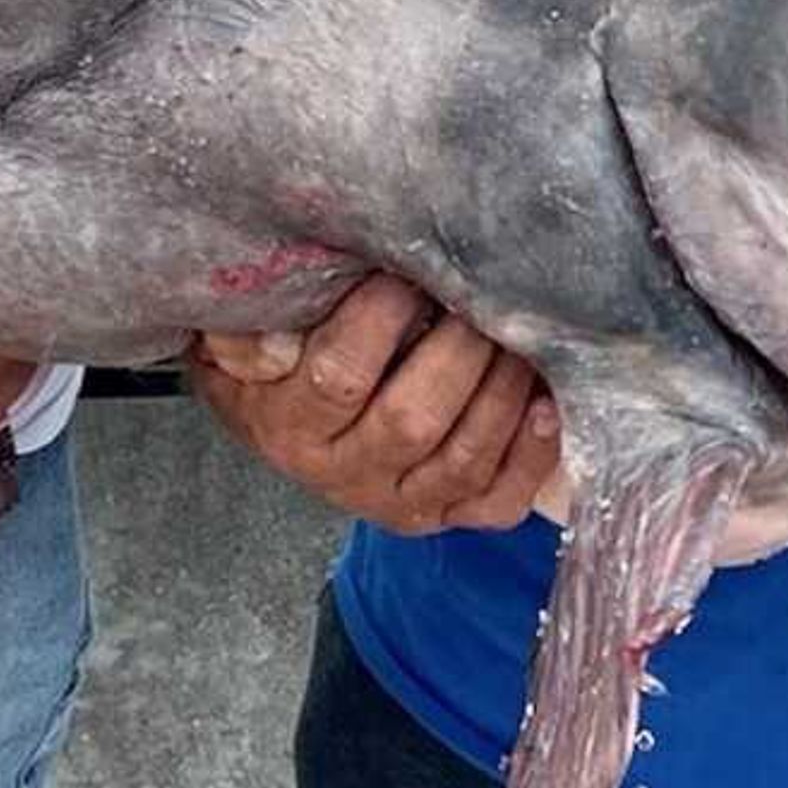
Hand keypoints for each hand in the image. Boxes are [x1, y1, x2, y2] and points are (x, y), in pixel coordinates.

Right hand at [184, 275, 560, 537]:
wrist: (285, 429)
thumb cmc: (276, 362)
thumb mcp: (241, 340)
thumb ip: (252, 326)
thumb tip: (285, 320)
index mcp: (291, 426)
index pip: (339, 376)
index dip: (380, 318)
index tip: (403, 270)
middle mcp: (346, 475)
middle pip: (412, 420)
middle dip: (457, 349)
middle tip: (478, 292)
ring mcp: (402, 505)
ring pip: (464, 457)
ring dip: (502, 389)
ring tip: (519, 330)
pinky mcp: (448, 518)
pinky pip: (500, 499)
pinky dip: (532, 451)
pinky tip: (547, 400)